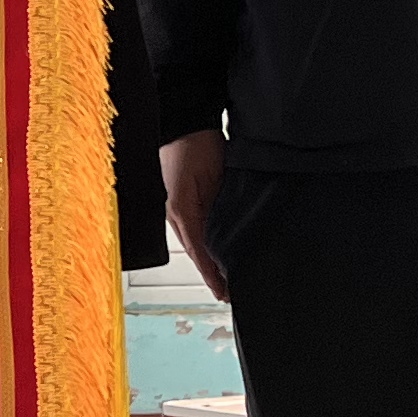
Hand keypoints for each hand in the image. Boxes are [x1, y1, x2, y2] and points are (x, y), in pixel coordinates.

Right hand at [160, 128, 226, 297]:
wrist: (191, 123)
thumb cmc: (187, 149)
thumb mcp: (188, 191)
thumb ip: (198, 218)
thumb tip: (212, 248)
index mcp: (181, 215)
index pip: (199, 254)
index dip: (211, 275)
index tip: (222, 293)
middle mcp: (188, 215)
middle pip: (204, 253)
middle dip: (216, 273)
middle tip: (232, 293)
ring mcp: (197, 208)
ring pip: (210, 241)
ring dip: (221, 260)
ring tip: (235, 279)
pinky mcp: (209, 198)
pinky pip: (216, 225)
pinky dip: (224, 241)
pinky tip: (236, 247)